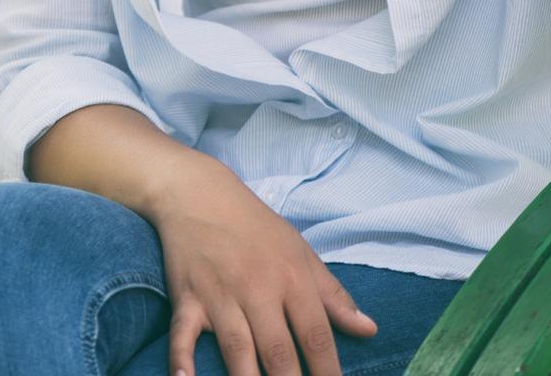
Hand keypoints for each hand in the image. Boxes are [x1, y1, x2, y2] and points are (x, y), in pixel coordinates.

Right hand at [148, 156, 375, 375]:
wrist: (198, 192)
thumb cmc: (255, 226)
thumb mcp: (300, 251)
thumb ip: (333, 295)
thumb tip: (369, 329)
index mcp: (291, 278)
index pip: (316, 335)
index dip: (328, 372)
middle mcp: (257, 288)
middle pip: (278, 350)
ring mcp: (219, 294)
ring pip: (237, 349)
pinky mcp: (185, 297)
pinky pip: (182, 333)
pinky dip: (182, 359)